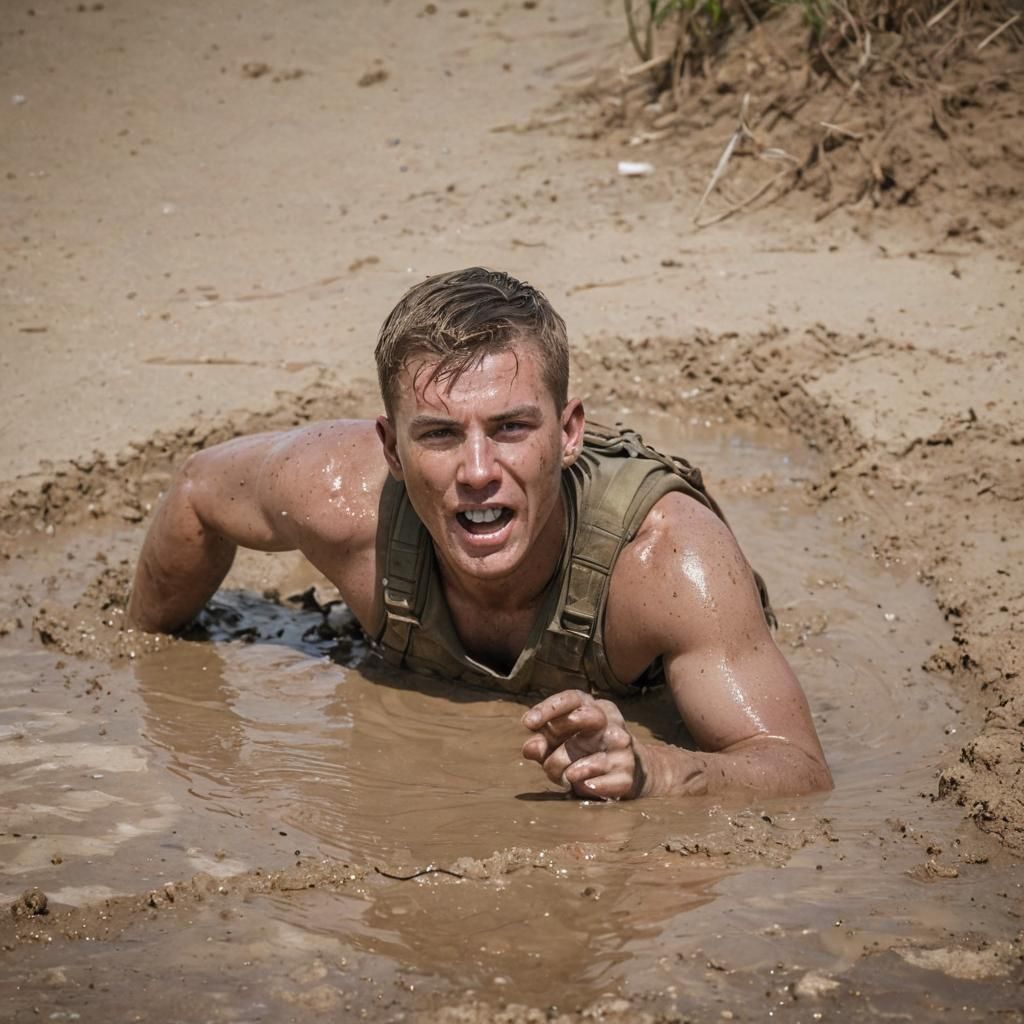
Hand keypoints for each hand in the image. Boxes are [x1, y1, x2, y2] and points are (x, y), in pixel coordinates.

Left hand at [521, 689, 645, 799]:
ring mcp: (622, 748)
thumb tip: (530, 748)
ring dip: (569, 770)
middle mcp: (610, 722)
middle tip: (545, 753)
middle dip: (564, 734)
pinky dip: (590, 785)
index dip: (550, 708)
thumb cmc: (582, 751)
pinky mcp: (627, 774)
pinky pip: (606, 782)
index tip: (527, 723)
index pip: (573, 698)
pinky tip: (583, 786)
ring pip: (594, 758)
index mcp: (592, 707)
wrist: (625, 770)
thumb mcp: (559, 743)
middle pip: (591, 716)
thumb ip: (543, 743)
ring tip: (562, 776)